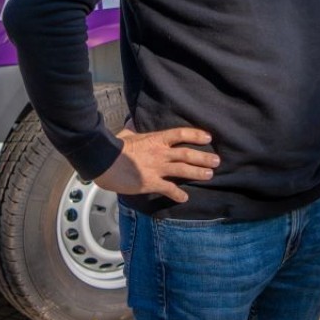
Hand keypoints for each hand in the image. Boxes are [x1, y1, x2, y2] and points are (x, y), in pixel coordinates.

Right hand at [93, 126, 218, 203]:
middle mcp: (160, 153)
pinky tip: (184, 198)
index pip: (181, 134)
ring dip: (198, 173)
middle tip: (216, 161)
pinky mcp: (150, 182)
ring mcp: (157, 168)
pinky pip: (168, 188)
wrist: (103, 161)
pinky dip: (177, 194)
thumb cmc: (113, 146)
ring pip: (183, 170)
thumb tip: (133, 121)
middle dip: (204, 157)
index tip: (208, 137)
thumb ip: (133, 129)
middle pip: (187, 153)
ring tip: (210, 175)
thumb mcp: (126, 134)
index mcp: (156, 139)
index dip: (196, 135)